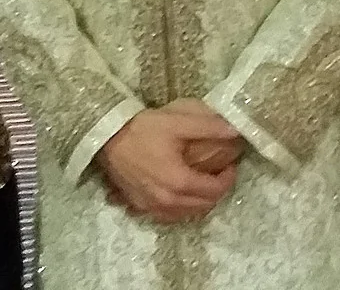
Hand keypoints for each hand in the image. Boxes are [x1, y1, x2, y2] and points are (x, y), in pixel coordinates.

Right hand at [97, 103, 241, 224]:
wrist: (105, 137)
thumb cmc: (142, 129)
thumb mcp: (177, 122)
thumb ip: (208, 127)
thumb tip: (235, 130)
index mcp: (179, 182)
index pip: (215, 191)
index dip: (228, 179)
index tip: (230, 165)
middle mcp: (166, 201)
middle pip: (203, 206)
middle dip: (216, 192)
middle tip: (219, 174)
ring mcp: (150, 207)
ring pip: (186, 215)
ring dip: (199, 203)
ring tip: (202, 184)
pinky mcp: (138, 207)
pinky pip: (167, 216)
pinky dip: (179, 209)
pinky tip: (179, 195)